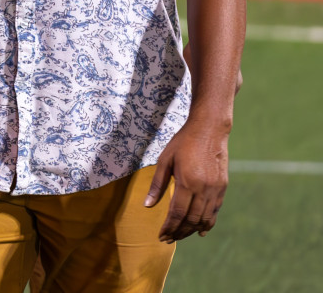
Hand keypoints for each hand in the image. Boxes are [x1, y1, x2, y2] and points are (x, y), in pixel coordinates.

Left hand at [145, 116, 230, 241]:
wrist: (209, 130)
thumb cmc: (183, 143)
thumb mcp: (165, 160)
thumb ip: (157, 184)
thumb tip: (147, 205)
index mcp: (188, 182)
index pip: (177, 212)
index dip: (169, 227)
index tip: (161, 236)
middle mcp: (204, 189)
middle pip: (191, 219)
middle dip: (179, 232)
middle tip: (167, 239)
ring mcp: (216, 190)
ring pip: (204, 218)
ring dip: (192, 230)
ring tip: (180, 236)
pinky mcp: (223, 188)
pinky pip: (215, 211)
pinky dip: (207, 223)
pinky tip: (200, 230)